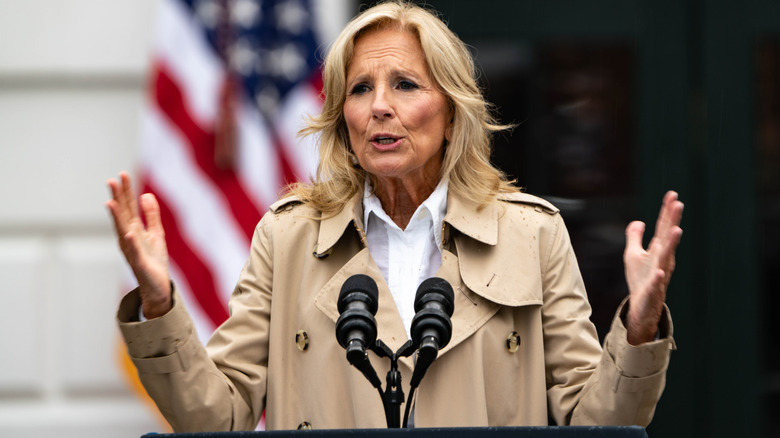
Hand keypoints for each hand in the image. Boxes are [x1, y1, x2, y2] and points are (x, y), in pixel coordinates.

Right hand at [106, 172, 171, 318]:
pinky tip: (129, 232)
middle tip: (112, 180)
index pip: (128, 208)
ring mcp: (132, 251)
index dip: (126, 192)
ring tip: (111, 202)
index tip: (123, 174)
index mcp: (133, 230)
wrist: (158, 287)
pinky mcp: (140, 263)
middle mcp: (128, 239)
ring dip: (117, 217)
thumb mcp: (156, 234)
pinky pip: (135, 252)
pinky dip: (132, 242)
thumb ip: (151, 215)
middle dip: (118, 198)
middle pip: (122, 215)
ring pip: (123, 231)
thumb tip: (146, 194)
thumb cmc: (154, 261)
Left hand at [623, 191, 683, 344]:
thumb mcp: (633, 254)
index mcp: (658, 250)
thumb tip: (638, 221)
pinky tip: (660, 271)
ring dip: (671, 244)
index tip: (672, 194)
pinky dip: (658, 277)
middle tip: (678, 204)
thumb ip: (634, 237)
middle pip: (667, 237)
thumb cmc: (640, 279)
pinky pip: (656, 283)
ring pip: (666, 257)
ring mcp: (660, 274)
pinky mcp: (652, 289)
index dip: (667, 211)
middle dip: (672, 221)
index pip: (663, 227)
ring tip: (676, 230)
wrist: (642, 306)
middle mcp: (662, 259)